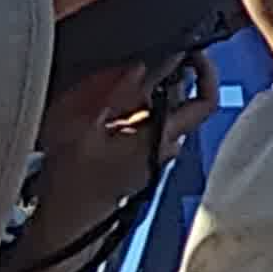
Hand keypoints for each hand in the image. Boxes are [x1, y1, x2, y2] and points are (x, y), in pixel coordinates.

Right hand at [25, 54, 219, 256]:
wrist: (66, 222)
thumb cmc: (71, 184)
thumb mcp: (80, 130)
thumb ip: (111, 95)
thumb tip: (139, 66)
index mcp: (159, 138)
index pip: (204, 102)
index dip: (205, 71)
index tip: (191, 49)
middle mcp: (165, 145)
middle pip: (182, 97)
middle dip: (163, 76)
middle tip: (138, 60)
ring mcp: (155, 152)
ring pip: (162, 107)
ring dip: (144, 91)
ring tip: (114, 89)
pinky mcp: (142, 155)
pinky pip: (147, 120)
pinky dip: (133, 106)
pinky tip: (107, 108)